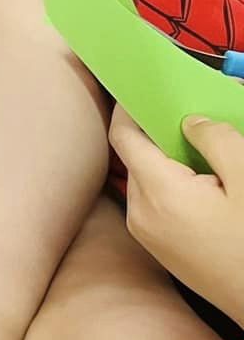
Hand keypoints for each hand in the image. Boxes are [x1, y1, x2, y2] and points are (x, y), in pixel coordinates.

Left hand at [110, 105, 243, 321]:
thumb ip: (217, 140)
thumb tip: (189, 123)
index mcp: (157, 191)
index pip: (123, 135)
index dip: (129, 107)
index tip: (141, 87)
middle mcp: (140, 213)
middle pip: (136, 157)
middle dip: (158, 134)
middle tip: (188, 117)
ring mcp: (148, 236)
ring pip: (148, 181)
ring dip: (169, 162)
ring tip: (205, 153)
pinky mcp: (163, 251)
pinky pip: (158, 204)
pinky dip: (174, 187)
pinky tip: (208, 186)